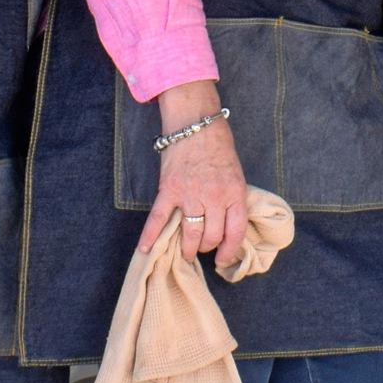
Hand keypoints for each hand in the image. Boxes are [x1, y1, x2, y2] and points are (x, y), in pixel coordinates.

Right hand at [144, 81, 247, 267]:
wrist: (195, 122)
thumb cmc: (219, 146)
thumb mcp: (236, 174)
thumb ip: (232, 200)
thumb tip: (226, 226)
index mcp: (234, 193)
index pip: (235, 232)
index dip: (229, 251)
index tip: (224, 259)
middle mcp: (213, 197)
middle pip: (211, 237)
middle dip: (207, 247)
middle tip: (203, 248)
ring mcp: (190, 194)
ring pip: (190, 234)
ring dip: (188, 248)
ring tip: (186, 252)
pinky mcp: (169, 190)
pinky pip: (159, 219)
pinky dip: (151, 236)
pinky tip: (146, 250)